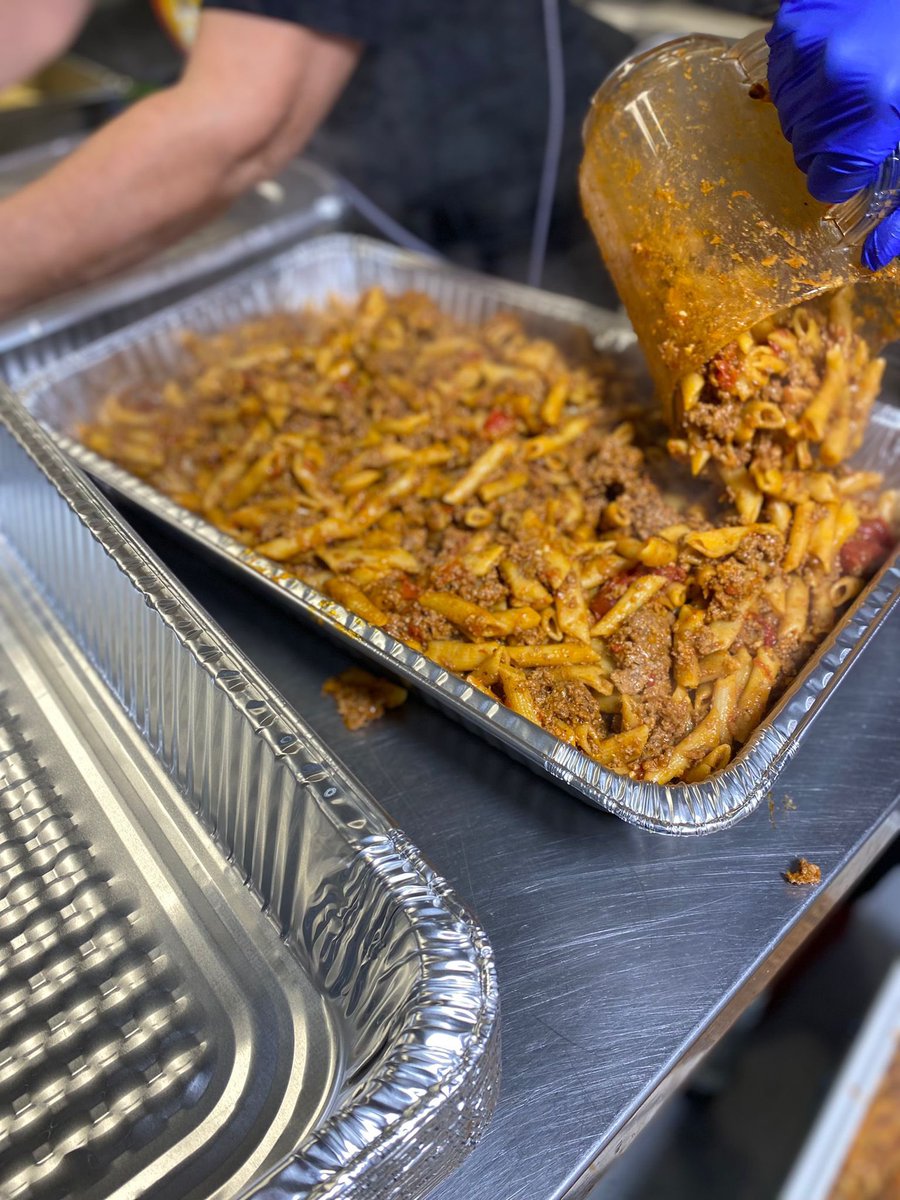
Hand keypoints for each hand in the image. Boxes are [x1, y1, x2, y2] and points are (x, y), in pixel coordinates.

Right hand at [766, 0, 899, 270]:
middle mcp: (834, 75)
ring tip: (849, 89)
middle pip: (802, 149)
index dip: (846, 175)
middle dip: (830, 143)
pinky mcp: (794, 19)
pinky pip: (778, 72)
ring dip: (813, 111)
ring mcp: (809, 43)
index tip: (864, 156)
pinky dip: (800, 75)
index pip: (825, 181)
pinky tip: (832, 63)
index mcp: (871, 109)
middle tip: (863, 119)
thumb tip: (872, 258)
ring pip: (786, 114)